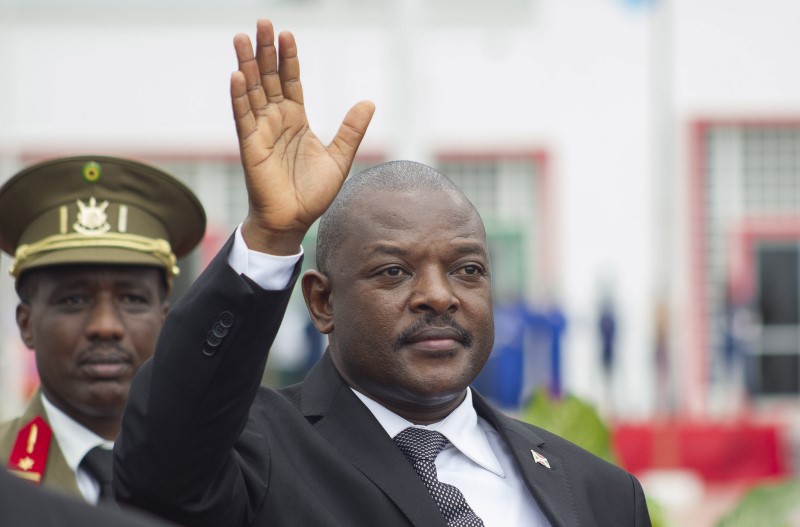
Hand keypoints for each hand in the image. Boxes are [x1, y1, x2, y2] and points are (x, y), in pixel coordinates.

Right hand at [231, 19, 374, 254]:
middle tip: (261, 22)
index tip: (287, 33)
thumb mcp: (339, 158)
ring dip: (247, 65)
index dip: (289, 58)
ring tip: (241, 37)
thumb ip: (351, 130)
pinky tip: (237, 75)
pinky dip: (239, 97)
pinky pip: (243, 117)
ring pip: (252, 91)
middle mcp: (276, 121)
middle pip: (269, 78)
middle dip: (265, 50)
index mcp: (296, 120)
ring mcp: (261, 131)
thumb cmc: (313, 194)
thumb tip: (369, 102)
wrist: (294, 221)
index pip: (291, 81)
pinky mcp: (250, 146)